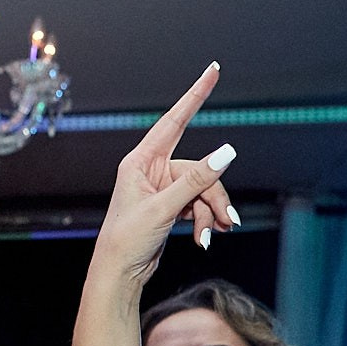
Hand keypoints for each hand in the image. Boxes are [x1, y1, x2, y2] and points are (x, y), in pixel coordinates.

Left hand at [93, 63, 237, 287]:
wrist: (119, 274)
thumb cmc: (127, 240)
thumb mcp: (164, 209)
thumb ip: (197, 180)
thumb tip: (227, 152)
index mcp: (140, 162)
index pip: (174, 120)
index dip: (195, 95)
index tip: (212, 70)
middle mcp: (152, 171)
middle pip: (200, 170)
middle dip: (214, 196)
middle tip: (227, 220)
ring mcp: (162, 188)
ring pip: (204, 190)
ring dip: (211, 213)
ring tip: (213, 235)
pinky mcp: (171, 205)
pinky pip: (199, 205)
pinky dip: (205, 221)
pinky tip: (205, 240)